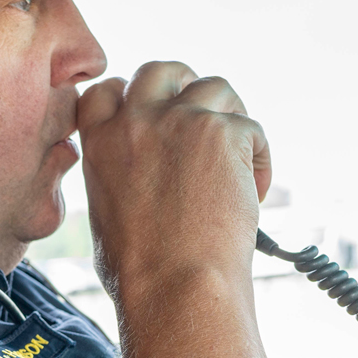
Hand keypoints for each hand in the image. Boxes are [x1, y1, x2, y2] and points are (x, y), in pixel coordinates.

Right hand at [75, 61, 269, 302]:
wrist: (176, 287)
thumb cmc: (141, 274)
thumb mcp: (106, 217)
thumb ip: (117, 183)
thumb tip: (136, 191)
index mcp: (100, 142)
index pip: (107, 90)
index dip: (133, 96)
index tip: (153, 115)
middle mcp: (137, 121)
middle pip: (163, 71)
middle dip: (185, 87)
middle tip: (205, 122)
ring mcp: (182, 121)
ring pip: (217, 88)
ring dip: (230, 117)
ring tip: (237, 160)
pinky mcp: (224, 133)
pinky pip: (251, 129)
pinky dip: (258, 157)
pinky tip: (253, 191)